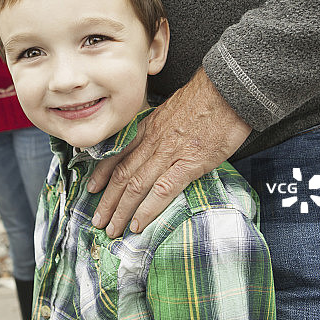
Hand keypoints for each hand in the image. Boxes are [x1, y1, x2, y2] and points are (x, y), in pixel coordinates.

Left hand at [89, 69, 251, 237]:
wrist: (228, 89)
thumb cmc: (208, 97)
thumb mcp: (175, 109)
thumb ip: (163, 127)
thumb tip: (160, 141)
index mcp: (150, 127)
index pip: (118, 154)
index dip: (102, 173)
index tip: (91, 188)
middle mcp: (154, 141)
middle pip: (122, 174)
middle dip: (107, 200)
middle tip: (97, 220)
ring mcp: (170, 153)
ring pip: (136, 185)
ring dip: (121, 210)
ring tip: (112, 229)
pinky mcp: (190, 163)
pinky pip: (163, 190)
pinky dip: (148, 209)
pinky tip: (139, 224)